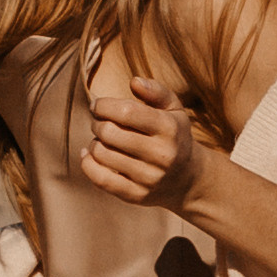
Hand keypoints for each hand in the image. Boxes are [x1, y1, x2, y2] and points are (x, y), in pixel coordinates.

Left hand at [80, 77, 202, 209]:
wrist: (188, 179)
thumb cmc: (174, 135)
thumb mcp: (173, 110)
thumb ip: (156, 91)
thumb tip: (134, 81)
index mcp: (169, 128)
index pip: (126, 112)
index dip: (104, 105)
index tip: (97, 105)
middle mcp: (162, 154)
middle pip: (110, 133)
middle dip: (97, 124)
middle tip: (99, 123)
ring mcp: (149, 178)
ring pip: (103, 155)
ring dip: (94, 143)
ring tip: (101, 139)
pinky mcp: (137, 195)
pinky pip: (101, 179)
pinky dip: (87, 164)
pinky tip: (88, 154)